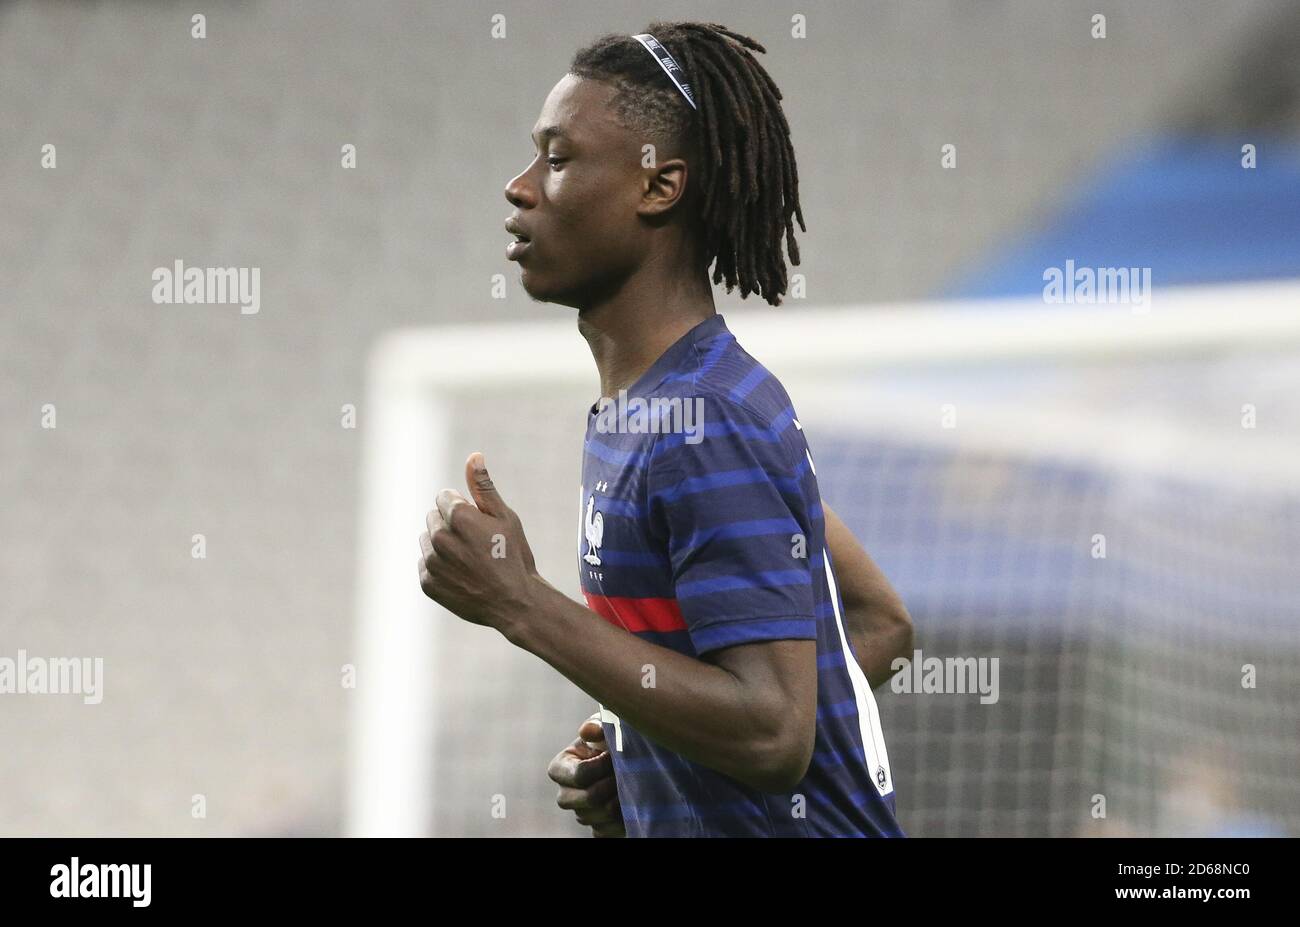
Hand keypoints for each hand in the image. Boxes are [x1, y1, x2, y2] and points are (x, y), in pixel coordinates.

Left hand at [418, 452, 540, 630]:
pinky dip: (439, 568)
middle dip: (451, 525)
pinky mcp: (427, 583)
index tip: (479, 524)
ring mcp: (431, 563)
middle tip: (477, 544)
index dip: (463, 508)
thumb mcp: (505, 517)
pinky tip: (461, 575)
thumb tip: (473, 456)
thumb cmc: (514, 556)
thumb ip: (483, 487)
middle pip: (434, 517)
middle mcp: (439, 538)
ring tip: (469, 560)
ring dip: (443, 546)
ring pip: (428, 540)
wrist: (514, 603)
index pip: (444, 497)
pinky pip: (425, 564)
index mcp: (458, 517)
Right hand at [547, 716, 623, 836]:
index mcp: (560, 768)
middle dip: (613, 784)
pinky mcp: (596, 828)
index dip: (602, 766)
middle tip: (628, 771)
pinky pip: (607, 831)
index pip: (580, 775)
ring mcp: (580, 813)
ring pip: (602, 816)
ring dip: (622, 799)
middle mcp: (565, 795)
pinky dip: (623, 819)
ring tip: (634, 782)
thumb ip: (597, 726)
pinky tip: (632, 802)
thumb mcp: (604, 727)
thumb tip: (587, 731)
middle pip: (590, 799)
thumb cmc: (611, 739)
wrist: (629, 760)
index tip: (615, 755)